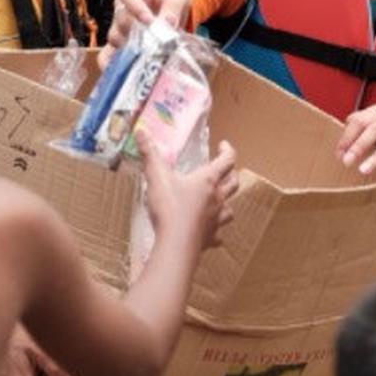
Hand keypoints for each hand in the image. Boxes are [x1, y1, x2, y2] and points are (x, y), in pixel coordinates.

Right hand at [100, 0, 191, 68]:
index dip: (137, 8)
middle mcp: (121, 9)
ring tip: (146, 60)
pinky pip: (108, 53)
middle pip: (121, 21)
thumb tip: (169, 23)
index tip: (149, 21)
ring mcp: (118, 27)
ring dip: (129, 49)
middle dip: (136, 34)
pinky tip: (119, 74)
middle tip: (153, 46)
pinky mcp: (120, 43)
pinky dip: (110, 64)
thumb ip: (173, 6)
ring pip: (115, 38)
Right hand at [138, 130, 237, 250]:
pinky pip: (217, 235)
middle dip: (231, 174)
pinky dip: (216, 232)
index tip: (223, 145)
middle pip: (233, 183)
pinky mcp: (209, 238)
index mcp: (208, 180)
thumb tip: (141, 131)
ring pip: (230, 209)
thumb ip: (149, 153)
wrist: (175, 244)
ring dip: (227, 203)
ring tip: (220, 200)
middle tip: (225, 170)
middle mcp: (217, 198)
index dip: (227, 150)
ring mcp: (215, 219)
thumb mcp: (156, 176)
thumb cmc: (170, 208)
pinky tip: (210, 233)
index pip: (227, 160)